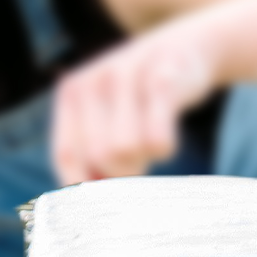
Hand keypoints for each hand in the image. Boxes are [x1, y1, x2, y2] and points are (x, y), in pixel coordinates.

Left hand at [49, 26, 219, 184]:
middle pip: (99, 158)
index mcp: (73, 93)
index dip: (87, 185)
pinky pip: (156, 139)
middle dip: (124, 170)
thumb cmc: (143, 97)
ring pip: (124, 151)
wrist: (189, 45)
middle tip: (141, 158)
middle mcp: (93, 83)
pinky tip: (166, 140)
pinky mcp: (163, 80)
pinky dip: (163, 148)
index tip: (108, 199)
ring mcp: (126, 79)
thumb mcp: (109, 115)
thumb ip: (92, 154)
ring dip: (145, 158)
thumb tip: (85, 212)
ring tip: (153, 140)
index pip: (67, 155)